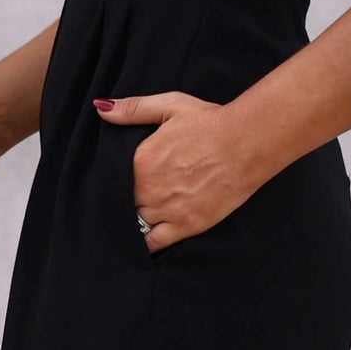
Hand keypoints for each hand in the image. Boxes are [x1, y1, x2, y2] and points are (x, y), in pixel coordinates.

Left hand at [92, 92, 263, 251]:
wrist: (248, 143)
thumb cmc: (212, 122)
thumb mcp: (170, 105)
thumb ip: (133, 109)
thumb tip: (102, 109)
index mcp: (141, 160)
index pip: (115, 178)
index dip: (118, 180)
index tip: (125, 179)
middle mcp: (149, 188)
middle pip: (125, 202)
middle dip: (129, 199)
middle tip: (140, 194)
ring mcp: (167, 209)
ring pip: (137, 222)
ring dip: (138, 218)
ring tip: (146, 211)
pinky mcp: (186, 225)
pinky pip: (154, 243)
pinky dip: (145, 244)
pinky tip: (145, 238)